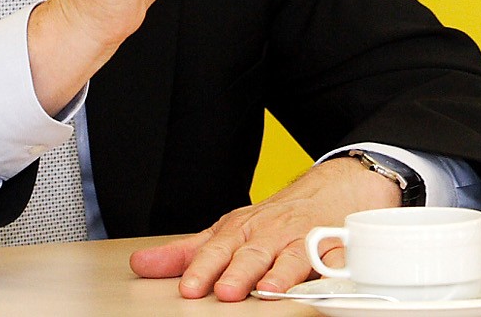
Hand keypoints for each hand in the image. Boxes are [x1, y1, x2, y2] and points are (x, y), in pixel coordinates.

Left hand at [129, 154, 403, 300]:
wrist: (331, 189)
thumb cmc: (273, 220)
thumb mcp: (228, 232)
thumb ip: (186, 252)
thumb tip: (141, 263)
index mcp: (242, 231)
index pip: (218, 250)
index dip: (203, 269)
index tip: (189, 287)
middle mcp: (272, 234)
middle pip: (254, 253)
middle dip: (240, 272)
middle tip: (226, 291)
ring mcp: (305, 239)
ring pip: (293, 256)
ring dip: (282, 273)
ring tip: (270, 290)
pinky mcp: (337, 246)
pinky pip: (339, 257)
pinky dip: (336, 266)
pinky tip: (328, 277)